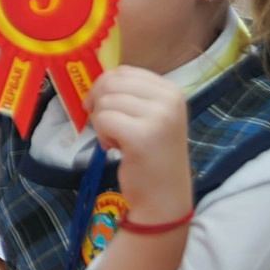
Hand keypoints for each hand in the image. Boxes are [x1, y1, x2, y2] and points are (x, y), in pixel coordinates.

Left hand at [85, 66, 193, 224]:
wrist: (164, 198)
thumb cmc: (151, 157)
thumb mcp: (149, 116)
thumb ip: (129, 94)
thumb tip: (98, 80)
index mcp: (172, 90)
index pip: (124, 71)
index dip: (105, 88)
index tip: (109, 109)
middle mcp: (170, 99)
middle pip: (112, 82)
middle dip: (101, 104)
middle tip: (110, 127)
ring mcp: (159, 116)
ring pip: (105, 101)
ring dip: (102, 123)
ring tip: (120, 141)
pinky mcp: (142, 135)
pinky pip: (103, 119)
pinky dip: (102, 135)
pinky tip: (117, 149)